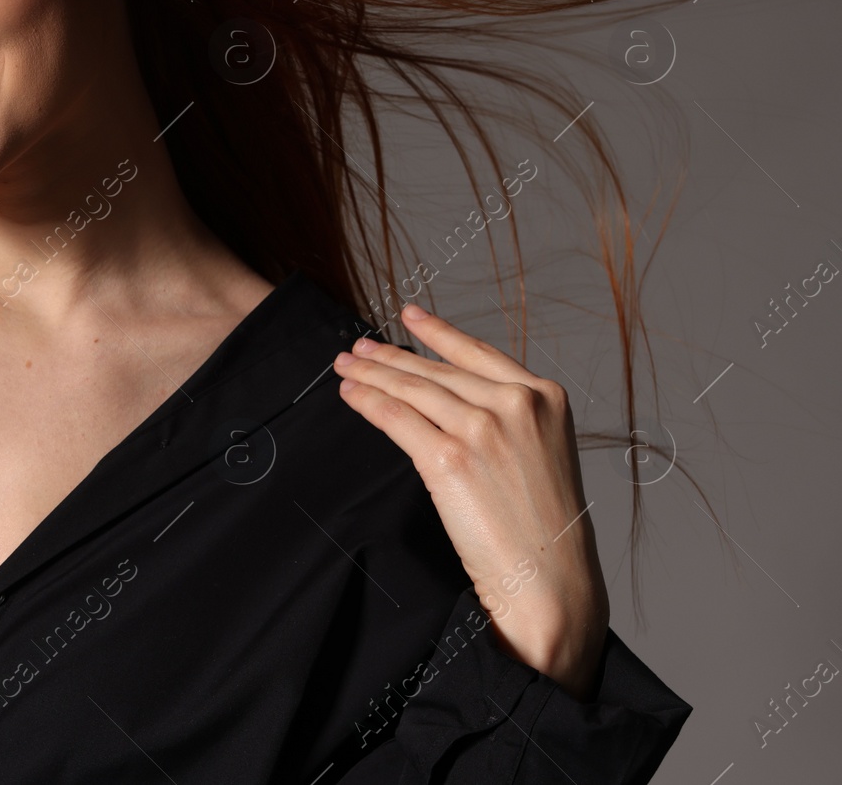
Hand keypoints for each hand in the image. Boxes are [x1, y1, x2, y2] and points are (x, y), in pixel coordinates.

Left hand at [332, 302, 609, 700]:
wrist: (550, 579)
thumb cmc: (544, 527)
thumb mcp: (540, 453)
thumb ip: (508, 419)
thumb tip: (448, 398)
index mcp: (545, 397)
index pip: (476, 354)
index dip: (438, 333)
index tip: (410, 316)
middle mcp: (516, 404)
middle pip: (437, 371)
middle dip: (391, 357)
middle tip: (359, 348)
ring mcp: (482, 429)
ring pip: (412, 389)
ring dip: (371, 375)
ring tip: (346, 367)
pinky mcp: (449, 459)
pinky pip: (397, 418)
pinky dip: (368, 403)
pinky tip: (351, 394)